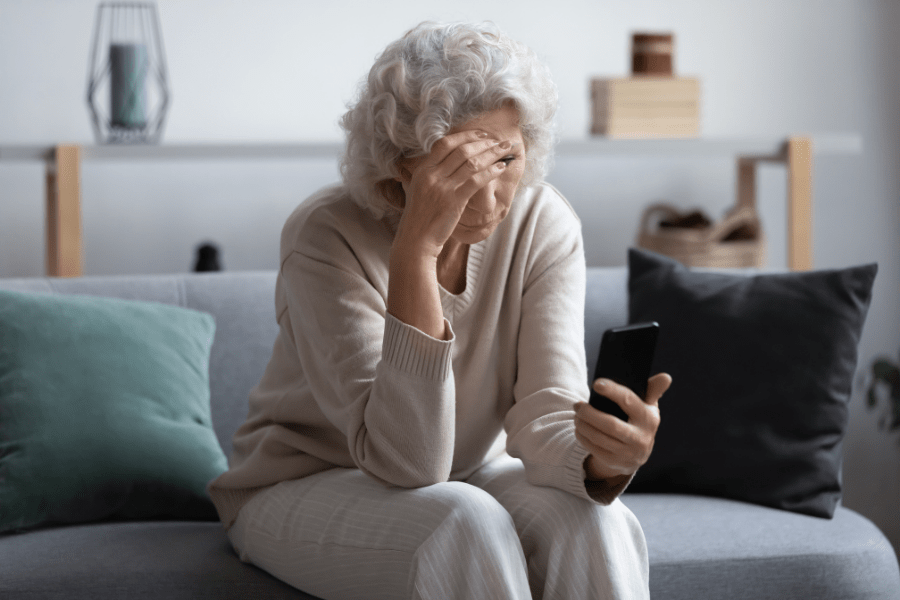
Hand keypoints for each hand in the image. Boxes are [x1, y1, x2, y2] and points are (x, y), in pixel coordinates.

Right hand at [393, 130, 512, 258]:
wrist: (416, 240)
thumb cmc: (422, 217)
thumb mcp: (420, 189)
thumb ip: (433, 174)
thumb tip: (452, 162)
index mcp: (423, 169)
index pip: (445, 143)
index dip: (467, 136)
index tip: (483, 135)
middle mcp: (431, 175)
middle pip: (462, 149)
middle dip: (485, 143)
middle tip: (502, 141)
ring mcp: (442, 187)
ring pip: (472, 162)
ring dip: (493, 154)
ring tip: (507, 150)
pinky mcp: (453, 201)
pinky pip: (476, 180)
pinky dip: (491, 171)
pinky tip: (502, 168)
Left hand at [573, 373, 671, 480]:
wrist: (636, 454)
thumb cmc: (639, 421)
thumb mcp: (648, 406)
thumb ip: (653, 390)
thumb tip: (666, 377)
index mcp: (649, 419)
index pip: (629, 402)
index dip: (613, 391)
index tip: (596, 383)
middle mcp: (640, 438)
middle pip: (611, 425)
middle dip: (590, 413)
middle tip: (577, 405)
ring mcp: (628, 453)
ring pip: (599, 438)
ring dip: (583, 425)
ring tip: (576, 415)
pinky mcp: (615, 462)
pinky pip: (594, 448)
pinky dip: (582, 436)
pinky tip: (579, 428)